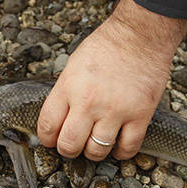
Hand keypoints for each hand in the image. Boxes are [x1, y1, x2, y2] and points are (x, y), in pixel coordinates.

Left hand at [38, 0, 186, 160]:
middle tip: (72, 145)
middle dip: (67, 150)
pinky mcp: (140, 115)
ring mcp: (115, 110)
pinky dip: (121, 153)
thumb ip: (65, 94)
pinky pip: (128, 148)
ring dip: (93, 152)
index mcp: (69, 87)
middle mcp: (89, 102)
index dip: (46, 139)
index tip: (51, 140)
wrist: (140, 34)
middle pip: (69, 145)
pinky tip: (117, 145)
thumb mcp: (73, 66)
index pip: (48, 126)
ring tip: (95, 144)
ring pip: (97, 151)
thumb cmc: (106, 46)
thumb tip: (59, 120)